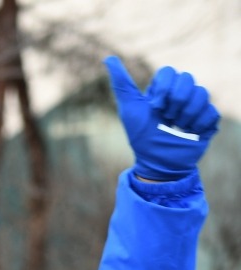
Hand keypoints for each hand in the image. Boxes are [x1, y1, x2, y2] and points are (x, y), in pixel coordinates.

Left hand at [105, 56, 219, 180]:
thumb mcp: (129, 108)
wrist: (156, 162)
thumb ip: (121, 83)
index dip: (164, 88)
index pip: (169, 71)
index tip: (154, 107)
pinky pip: (211, 112)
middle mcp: (180, 94)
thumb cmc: (141, 136)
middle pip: (187, 79)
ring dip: (186, 114)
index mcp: (163, 88)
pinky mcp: (207, 120)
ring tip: (177, 127)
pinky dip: (198, 124)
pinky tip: (189, 133)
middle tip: (166, 118)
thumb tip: (108, 58)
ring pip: (202, 93)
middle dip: (175, 101)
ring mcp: (195, 106)